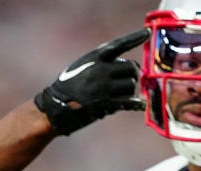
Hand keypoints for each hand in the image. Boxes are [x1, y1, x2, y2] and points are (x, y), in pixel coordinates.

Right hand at [35, 29, 149, 134]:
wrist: (54, 106)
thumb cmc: (68, 86)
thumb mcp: (81, 66)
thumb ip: (101, 63)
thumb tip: (128, 68)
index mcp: (93, 58)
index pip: (118, 44)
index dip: (134, 37)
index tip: (146, 33)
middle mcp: (100, 70)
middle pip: (131, 68)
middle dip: (132, 75)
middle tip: (128, 81)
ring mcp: (103, 87)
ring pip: (131, 85)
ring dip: (130, 91)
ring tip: (120, 95)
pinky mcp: (105, 103)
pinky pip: (128, 101)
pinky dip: (136, 104)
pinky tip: (140, 105)